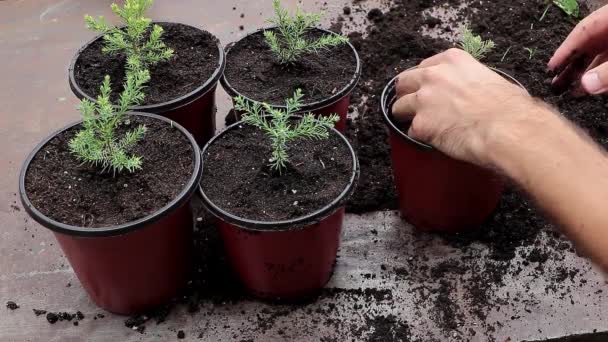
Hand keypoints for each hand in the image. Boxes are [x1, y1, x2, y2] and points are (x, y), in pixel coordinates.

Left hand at [391, 48, 539, 167]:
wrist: (506, 128)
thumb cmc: (508, 107)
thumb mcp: (490, 78)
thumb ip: (470, 80)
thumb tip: (474, 93)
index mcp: (451, 60)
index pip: (425, 66)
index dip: (423, 80)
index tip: (424, 88)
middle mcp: (433, 76)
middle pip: (404, 82)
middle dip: (406, 94)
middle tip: (411, 106)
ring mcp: (423, 100)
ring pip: (399, 107)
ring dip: (405, 116)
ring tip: (416, 125)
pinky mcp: (421, 124)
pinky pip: (411, 131)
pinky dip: (419, 137)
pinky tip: (431, 140)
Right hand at [549, 5, 607, 93]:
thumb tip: (586, 86)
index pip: (584, 30)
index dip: (566, 49)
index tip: (551, 67)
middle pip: (589, 45)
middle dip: (572, 66)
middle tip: (554, 85)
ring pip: (600, 57)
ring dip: (585, 74)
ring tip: (569, 92)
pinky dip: (601, 76)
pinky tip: (590, 90)